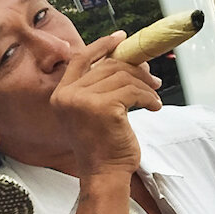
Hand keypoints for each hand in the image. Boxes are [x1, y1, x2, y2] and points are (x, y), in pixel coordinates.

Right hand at [50, 31, 162, 179]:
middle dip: (134, 70)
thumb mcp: (93, 112)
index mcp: (61, 94)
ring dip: (144, 86)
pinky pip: (133, 91)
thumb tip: (131, 61)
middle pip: (107, 66)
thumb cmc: (102, 147)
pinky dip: (148, 98)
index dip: (102, 45)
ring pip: (123, 77)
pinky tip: (153, 108)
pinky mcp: (104, 107)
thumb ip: (101, 86)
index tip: (121, 39)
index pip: (80, 58)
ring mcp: (84, 101)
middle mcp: (68, 95)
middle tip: (152, 79)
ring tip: (153, 98)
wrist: (104, 174)